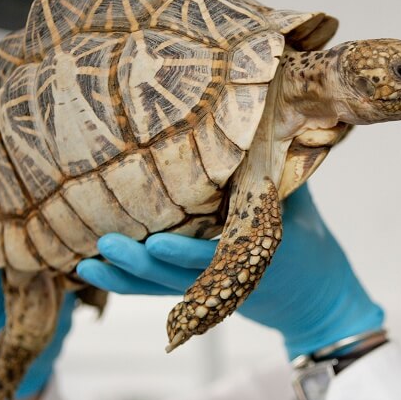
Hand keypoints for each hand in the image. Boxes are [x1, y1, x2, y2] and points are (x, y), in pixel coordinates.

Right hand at [0, 222, 74, 398]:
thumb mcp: (59, 320)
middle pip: (12, 247)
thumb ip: (66, 301)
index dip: (39, 233)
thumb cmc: (43, 340)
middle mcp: (19, 273)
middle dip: (9, 230)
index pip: (40, 250)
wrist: (11, 367)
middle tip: (7, 211)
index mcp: (41, 276)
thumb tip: (84, 282)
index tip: (42, 215)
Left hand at [77, 186, 383, 358]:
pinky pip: (153, 292)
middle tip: (106, 241)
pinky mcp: (192, 292)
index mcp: (259, 248)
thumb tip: (258, 106)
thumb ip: (275, 165)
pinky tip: (90, 271)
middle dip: (141, 262)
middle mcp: (230, 273)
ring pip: (160, 287)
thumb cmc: (306, 228)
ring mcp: (210, 287)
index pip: (218, 254)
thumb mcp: (297, 195)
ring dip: (123, 275)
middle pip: (178, 276)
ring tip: (87, 259)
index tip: (157, 241)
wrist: (314, 288)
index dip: (185, 252)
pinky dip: (123, 285)